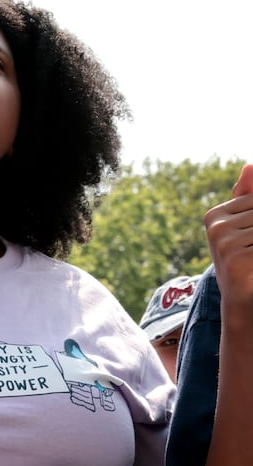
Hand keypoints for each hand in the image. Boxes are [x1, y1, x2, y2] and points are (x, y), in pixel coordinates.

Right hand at [205, 164, 252, 311]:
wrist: (241, 300)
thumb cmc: (246, 262)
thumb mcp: (246, 228)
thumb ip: (249, 197)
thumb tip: (250, 165)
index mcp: (215, 216)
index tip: (249, 237)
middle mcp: (215, 225)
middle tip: (250, 247)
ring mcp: (222, 239)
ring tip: (251, 256)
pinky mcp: (233, 255)